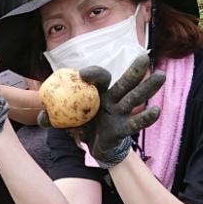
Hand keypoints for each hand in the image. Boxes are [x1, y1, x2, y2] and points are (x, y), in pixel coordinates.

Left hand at [39, 54, 165, 167]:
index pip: (99, 77)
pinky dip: (145, 117)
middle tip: (144, 57)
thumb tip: (41, 115)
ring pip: (135, 98)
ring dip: (148, 87)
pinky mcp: (124, 128)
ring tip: (160, 75)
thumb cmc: (81, 126)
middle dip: (134, 71)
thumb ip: (52, 118)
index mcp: (97, 92)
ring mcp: (121, 112)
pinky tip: (156, 110)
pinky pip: (136, 122)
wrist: (92, 146)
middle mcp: (113, 98)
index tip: (82, 75)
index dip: (93, 74)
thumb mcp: (64, 121)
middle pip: (125, 82)